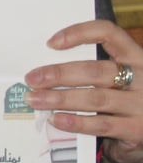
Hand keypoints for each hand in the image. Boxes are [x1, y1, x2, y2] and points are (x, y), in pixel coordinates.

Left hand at [27, 20, 142, 162]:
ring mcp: (142, 104)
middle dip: (59, 74)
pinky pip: (102, 124)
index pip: (109, 34)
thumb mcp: (121, 79)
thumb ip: (96, 72)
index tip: (51, 43)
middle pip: (96, 71)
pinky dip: (77, 122)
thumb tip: (46, 72)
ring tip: (35, 99)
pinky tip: (57, 119)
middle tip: (32, 79)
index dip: (80, 34)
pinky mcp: (138, 129)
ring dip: (61, 99)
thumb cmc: (129, 100)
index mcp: (137, 57)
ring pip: (96, 98)